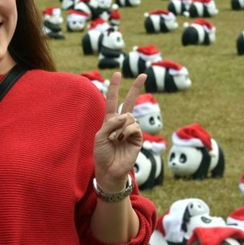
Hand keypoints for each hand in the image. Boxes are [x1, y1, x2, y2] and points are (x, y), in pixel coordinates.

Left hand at [93, 72, 145, 192]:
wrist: (109, 170)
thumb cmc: (102, 154)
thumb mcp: (99, 136)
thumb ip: (110, 123)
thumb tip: (126, 116)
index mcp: (110, 121)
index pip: (112, 101)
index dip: (113, 87)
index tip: (116, 74)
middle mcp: (121, 123)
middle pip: (129, 102)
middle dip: (135, 88)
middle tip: (143, 75)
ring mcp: (130, 130)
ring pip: (129, 117)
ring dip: (120, 127)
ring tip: (116, 139)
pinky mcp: (138, 138)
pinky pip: (134, 127)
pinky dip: (127, 131)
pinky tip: (122, 139)